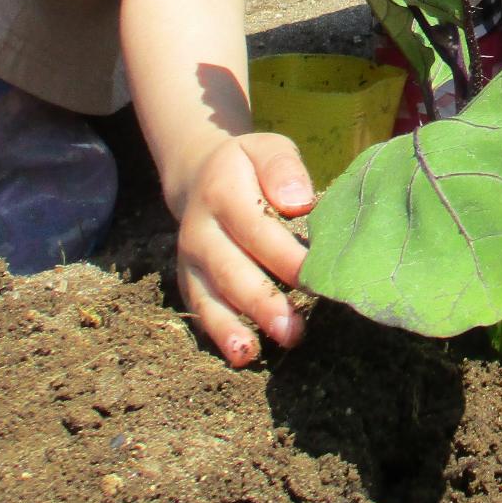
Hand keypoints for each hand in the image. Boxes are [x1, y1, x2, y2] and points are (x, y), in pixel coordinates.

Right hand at [172, 132, 315, 367]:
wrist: (198, 174)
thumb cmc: (248, 165)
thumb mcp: (266, 148)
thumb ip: (283, 168)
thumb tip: (298, 202)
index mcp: (222, 191)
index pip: (255, 228)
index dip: (284, 256)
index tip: (314, 277)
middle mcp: (200, 229)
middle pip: (231, 269)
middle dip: (262, 302)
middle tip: (294, 330)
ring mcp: (190, 258)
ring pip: (211, 296)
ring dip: (235, 326)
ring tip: (257, 351)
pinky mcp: (187, 280)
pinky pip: (200, 309)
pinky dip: (218, 333)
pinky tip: (241, 354)